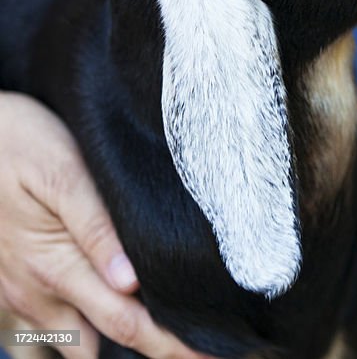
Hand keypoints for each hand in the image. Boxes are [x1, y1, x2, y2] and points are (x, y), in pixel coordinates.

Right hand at [0, 92, 205, 358]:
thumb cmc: (22, 144)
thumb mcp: (64, 173)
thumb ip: (97, 227)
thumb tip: (133, 280)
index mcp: (56, 268)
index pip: (126, 323)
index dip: (171, 345)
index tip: (212, 355)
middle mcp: (37, 293)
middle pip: (105, 343)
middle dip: (154, 351)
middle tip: (202, 353)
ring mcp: (22, 294)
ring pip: (75, 342)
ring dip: (117, 345)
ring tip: (164, 338)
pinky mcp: (14, 285)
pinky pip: (51, 328)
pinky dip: (86, 332)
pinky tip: (118, 316)